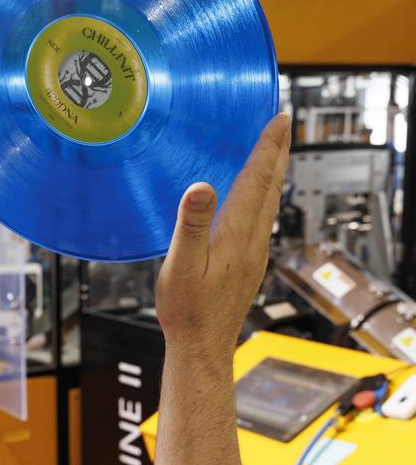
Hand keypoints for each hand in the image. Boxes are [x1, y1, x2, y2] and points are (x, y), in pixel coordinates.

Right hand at [155, 114, 290, 363]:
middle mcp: (252, 241)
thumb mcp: (180, 265)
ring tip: (273, 151)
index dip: (268, 147)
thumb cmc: (187, 309)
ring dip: (273, 173)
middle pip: (271, 187)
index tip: (280, 118)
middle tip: (283, 123)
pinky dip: (263, 195)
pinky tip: (254, 197)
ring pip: (269, 203)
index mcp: (237, 235)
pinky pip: (261, 218)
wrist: (201, 345)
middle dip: (278, 152)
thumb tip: (201, 187)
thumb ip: (191, 224)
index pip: (258, 181)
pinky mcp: (248, 263)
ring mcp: (253, 253)